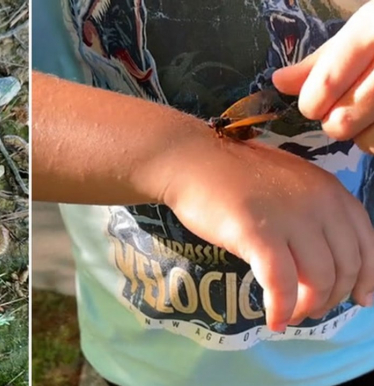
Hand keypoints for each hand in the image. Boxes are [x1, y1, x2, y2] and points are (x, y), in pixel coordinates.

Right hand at [160, 137, 373, 331]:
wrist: (192, 161)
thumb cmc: (234, 174)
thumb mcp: (288, 185)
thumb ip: (312, 213)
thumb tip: (325, 259)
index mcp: (330, 191)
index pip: (366, 242)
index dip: (367, 277)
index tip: (359, 300)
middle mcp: (319, 204)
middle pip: (345, 267)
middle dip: (332, 298)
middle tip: (311, 311)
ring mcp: (290, 218)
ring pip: (317, 280)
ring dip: (307, 308)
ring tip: (291, 316)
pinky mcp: (258, 234)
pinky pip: (280, 285)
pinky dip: (281, 309)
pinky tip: (273, 320)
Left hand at [272, 1, 373, 151]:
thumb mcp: (368, 27)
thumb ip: (324, 59)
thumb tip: (280, 82)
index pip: (330, 77)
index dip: (314, 98)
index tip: (312, 104)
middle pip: (345, 119)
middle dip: (336, 121)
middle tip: (344, 109)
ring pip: (370, 141)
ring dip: (362, 134)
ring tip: (372, 112)